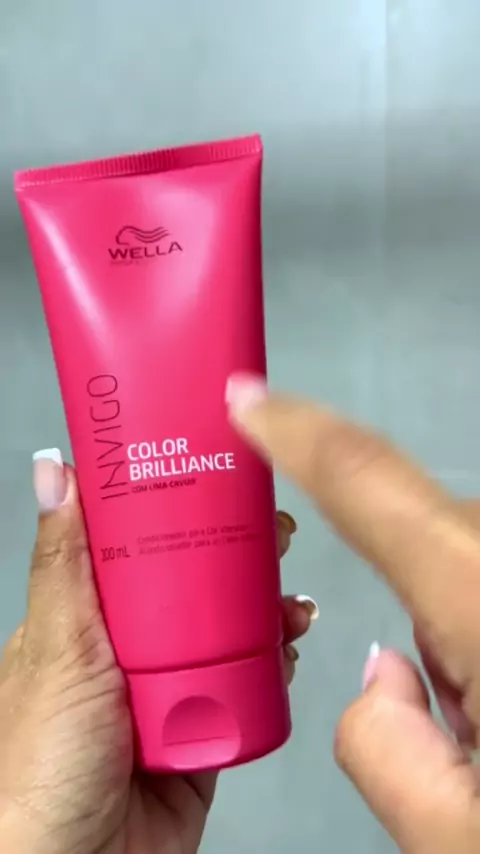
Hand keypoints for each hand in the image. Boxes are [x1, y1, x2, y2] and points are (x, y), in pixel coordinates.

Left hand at [0, 457, 316, 853]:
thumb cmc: (40, 766)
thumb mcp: (57, 645)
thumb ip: (65, 560)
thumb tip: (56, 469)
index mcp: (91, 613)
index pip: (139, 536)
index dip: (179, 499)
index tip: (218, 468)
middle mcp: (135, 643)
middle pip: (197, 578)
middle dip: (241, 549)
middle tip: (274, 531)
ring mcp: (173, 684)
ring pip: (232, 625)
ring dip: (269, 603)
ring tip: (290, 598)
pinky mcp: (207, 725)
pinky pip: (251, 681)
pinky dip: (277, 659)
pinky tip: (290, 642)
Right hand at [227, 374, 479, 853]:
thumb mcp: (459, 838)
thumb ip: (382, 748)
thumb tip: (385, 679)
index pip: (367, 480)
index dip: (296, 429)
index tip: (247, 394)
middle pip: (430, 543)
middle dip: (427, 617)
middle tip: (469, 729)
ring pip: (479, 569)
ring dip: (476, 634)